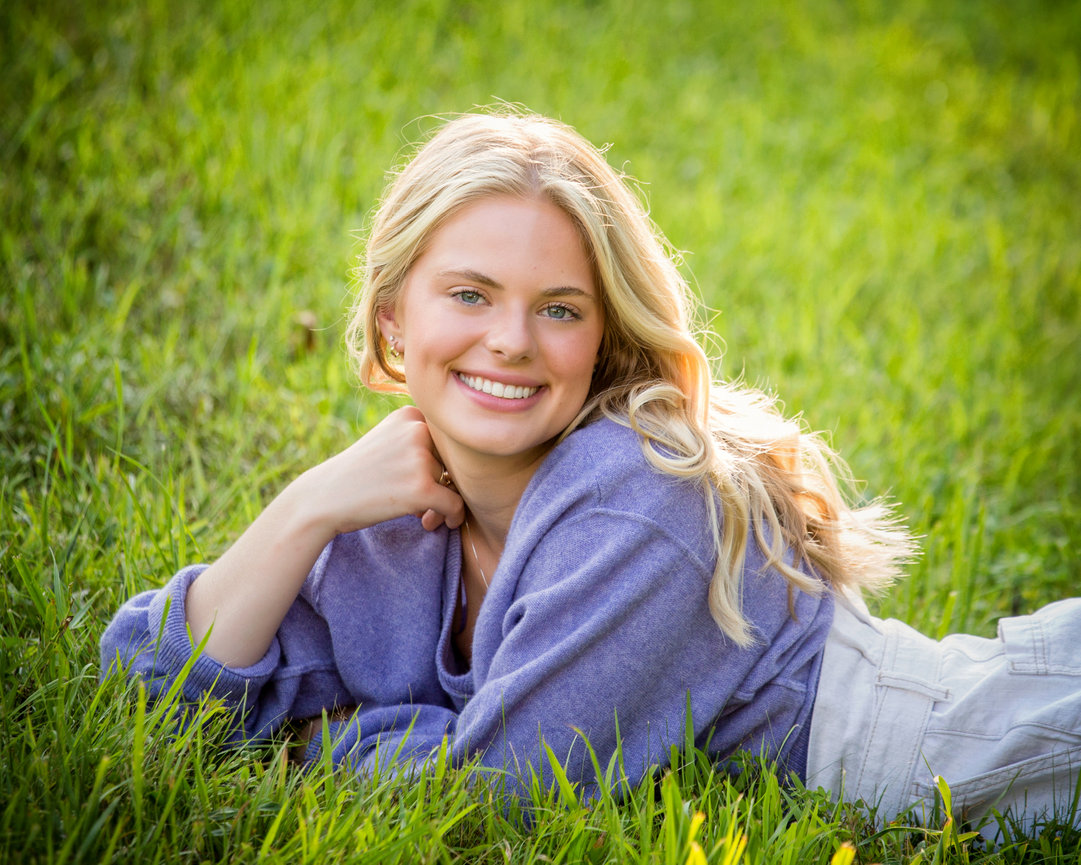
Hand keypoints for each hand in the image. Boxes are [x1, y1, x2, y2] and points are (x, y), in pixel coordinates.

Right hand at [299, 406, 464, 536]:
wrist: (324, 497)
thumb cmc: (358, 472)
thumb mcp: (387, 438)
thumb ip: (421, 438)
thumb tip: (471, 459)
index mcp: (411, 414)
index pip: (447, 440)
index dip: (439, 463)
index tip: (424, 478)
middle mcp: (418, 430)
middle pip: (454, 461)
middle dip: (444, 483)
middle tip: (425, 501)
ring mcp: (419, 458)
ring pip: (454, 483)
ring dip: (441, 502)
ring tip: (418, 512)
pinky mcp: (421, 488)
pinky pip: (456, 505)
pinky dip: (452, 517)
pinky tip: (436, 523)